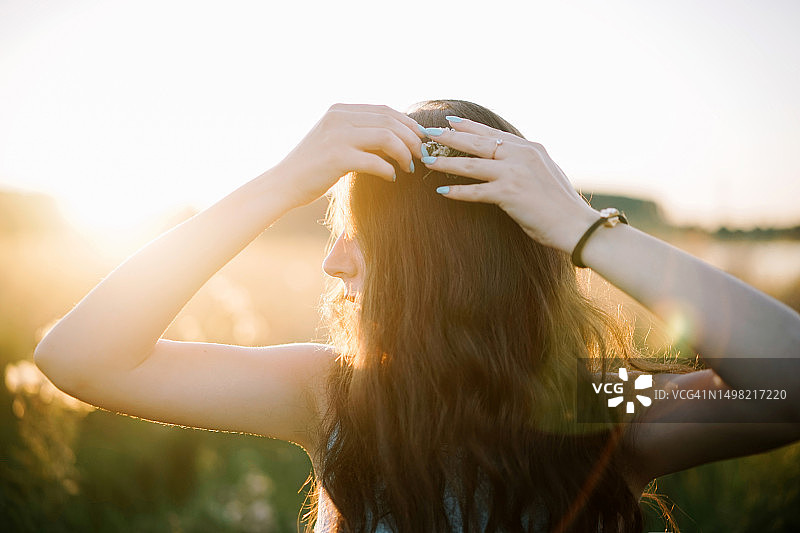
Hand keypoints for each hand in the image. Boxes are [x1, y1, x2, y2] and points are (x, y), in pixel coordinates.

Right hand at [274, 103, 424, 206]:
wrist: (283, 184)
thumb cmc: (313, 167)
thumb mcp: (335, 141)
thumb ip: (360, 134)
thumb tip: (397, 139)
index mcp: (340, 110)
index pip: (384, 110)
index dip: (408, 123)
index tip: (421, 138)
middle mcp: (339, 117)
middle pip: (390, 121)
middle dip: (412, 138)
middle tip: (421, 155)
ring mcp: (338, 136)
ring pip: (387, 138)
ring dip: (405, 153)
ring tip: (409, 167)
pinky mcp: (337, 157)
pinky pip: (376, 161)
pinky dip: (389, 170)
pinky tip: (392, 178)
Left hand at [420, 117, 599, 253]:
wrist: (577, 225)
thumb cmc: (561, 205)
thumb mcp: (546, 172)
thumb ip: (527, 162)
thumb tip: (511, 158)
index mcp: (529, 148)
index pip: (492, 132)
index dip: (468, 126)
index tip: (449, 120)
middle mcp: (521, 155)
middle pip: (477, 142)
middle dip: (449, 137)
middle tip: (427, 132)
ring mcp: (515, 173)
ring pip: (471, 164)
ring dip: (445, 163)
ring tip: (426, 160)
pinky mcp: (510, 193)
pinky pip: (476, 191)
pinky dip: (458, 192)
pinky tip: (441, 193)